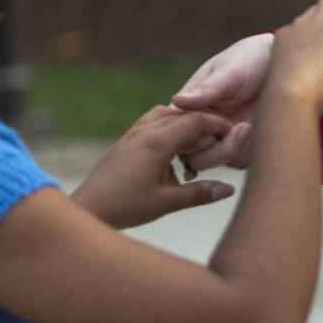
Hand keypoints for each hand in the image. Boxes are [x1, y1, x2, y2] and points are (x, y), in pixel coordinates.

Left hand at [71, 106, 238, 229]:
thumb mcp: (166, 203)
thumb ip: (199, 194)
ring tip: (199, 145)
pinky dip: (169, 128)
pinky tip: (174, 152)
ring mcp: (132, 133)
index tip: (234, 134)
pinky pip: (152, 122)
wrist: (89, 208)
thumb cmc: (125, 207)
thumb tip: (229, 189)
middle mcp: (144, 130)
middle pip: (182, 113)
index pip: (195, 121)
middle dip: (204, 123)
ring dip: (184, 123)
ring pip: (165, 114)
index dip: (218, 125)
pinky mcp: (125, 140)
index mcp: (157, 142)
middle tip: (222, 139)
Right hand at [170, 32, 269, 170]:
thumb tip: (176, 101)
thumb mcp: (230, 70)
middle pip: (190, 155)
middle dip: (208, 148)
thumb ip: (207, 89)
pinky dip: (244, 152)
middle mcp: (203, 126)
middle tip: (232, 128)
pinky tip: (256, 132)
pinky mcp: (244, 149)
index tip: (208, 121)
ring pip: (210, 163)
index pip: (174, 129)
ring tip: (247, 127)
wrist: (287, 65)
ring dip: (227, 151)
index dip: (186, 132)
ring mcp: (222, 139)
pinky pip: (235, 162)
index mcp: (191, 104)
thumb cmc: (252, 59)